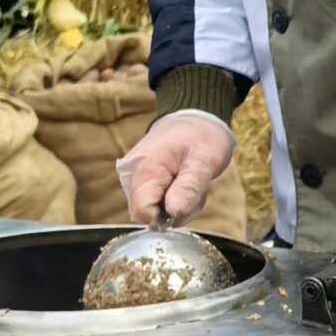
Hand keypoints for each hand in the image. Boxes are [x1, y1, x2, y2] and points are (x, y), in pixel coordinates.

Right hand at [116, 108, 235, 223]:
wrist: (194, 119)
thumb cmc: (202, 136)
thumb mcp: (205, 161)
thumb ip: (189, 188)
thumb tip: (173, 214)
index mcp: (146, 168)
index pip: (142, 211)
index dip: (166, 216)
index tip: (187, 201)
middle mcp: (130, 175)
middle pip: (146, 214)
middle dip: (174, 211)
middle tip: (193, 190)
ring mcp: (132, 178)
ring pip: (151, 212)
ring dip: (175, 206)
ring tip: (190, 184)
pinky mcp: (137, 181)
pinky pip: (153, 204)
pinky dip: (171, 201)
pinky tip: (182, 185)